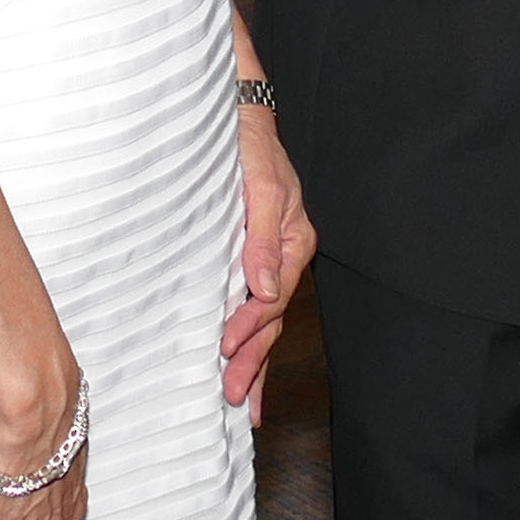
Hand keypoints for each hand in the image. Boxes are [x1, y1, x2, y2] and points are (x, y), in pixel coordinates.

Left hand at [222, 96, 315, 409]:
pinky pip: (252, 307)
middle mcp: (284, 256)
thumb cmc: (251, 146)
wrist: (237, 117)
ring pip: (263, 321)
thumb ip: (263, 237)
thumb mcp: (261, 185)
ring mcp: (268, 261)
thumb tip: (264, 287)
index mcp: (294, 241)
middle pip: (270, 320)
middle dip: (254, 361)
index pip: (272, 296)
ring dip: (253, 361)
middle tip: (236, 398)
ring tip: (243, 402)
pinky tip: (240, 363)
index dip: (249, 325)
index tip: (225, 346)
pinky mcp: (250, 259)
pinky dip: (247, 338)